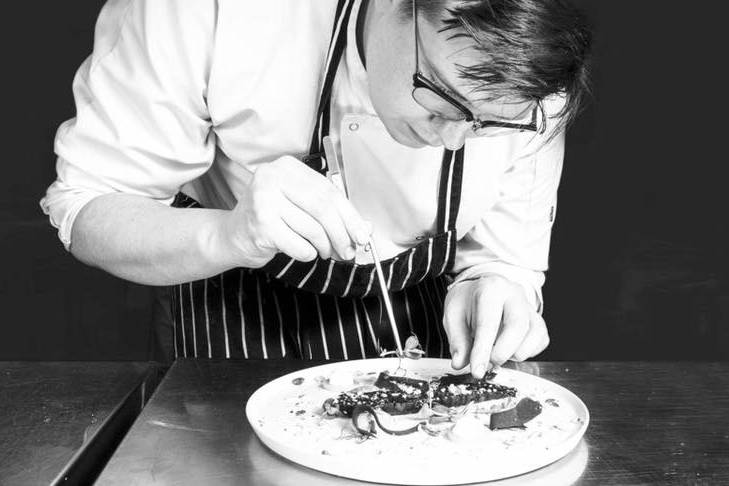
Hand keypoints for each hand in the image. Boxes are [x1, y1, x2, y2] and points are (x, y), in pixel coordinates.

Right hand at [219, 155, 370, 267]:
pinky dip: (308, 253)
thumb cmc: (272, 220)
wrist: (234, 236)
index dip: (350, 216)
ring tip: (324, 251)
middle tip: (348, 251)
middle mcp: (273, 177)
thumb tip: (365, 229)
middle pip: (323, 208)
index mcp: (288, 167)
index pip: (329, 190)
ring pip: (313, 228)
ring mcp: (264, 199)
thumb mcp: (303, 209)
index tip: (363, 235)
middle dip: (341, 234)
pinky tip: (304, 251)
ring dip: (325, 246)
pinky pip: (299, 245)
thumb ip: (333, 214)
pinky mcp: (261, 224)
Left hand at [443, 274, 548, 377]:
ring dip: (515, 353)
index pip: (488, 323)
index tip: (477, 371)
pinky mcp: (538, 321)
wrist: (481, 291)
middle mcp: (514, 294)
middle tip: (489, 364)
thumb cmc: (467, 303)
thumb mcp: (453, 316)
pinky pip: (540, 341)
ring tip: (496, 351)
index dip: (482, 350)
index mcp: (490, 289)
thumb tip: (459, 362)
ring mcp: (529, 307)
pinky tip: (509, 349)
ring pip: (534, 335)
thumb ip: (457, 341)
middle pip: (518, 326)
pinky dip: (526, 352)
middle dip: (503, 352)